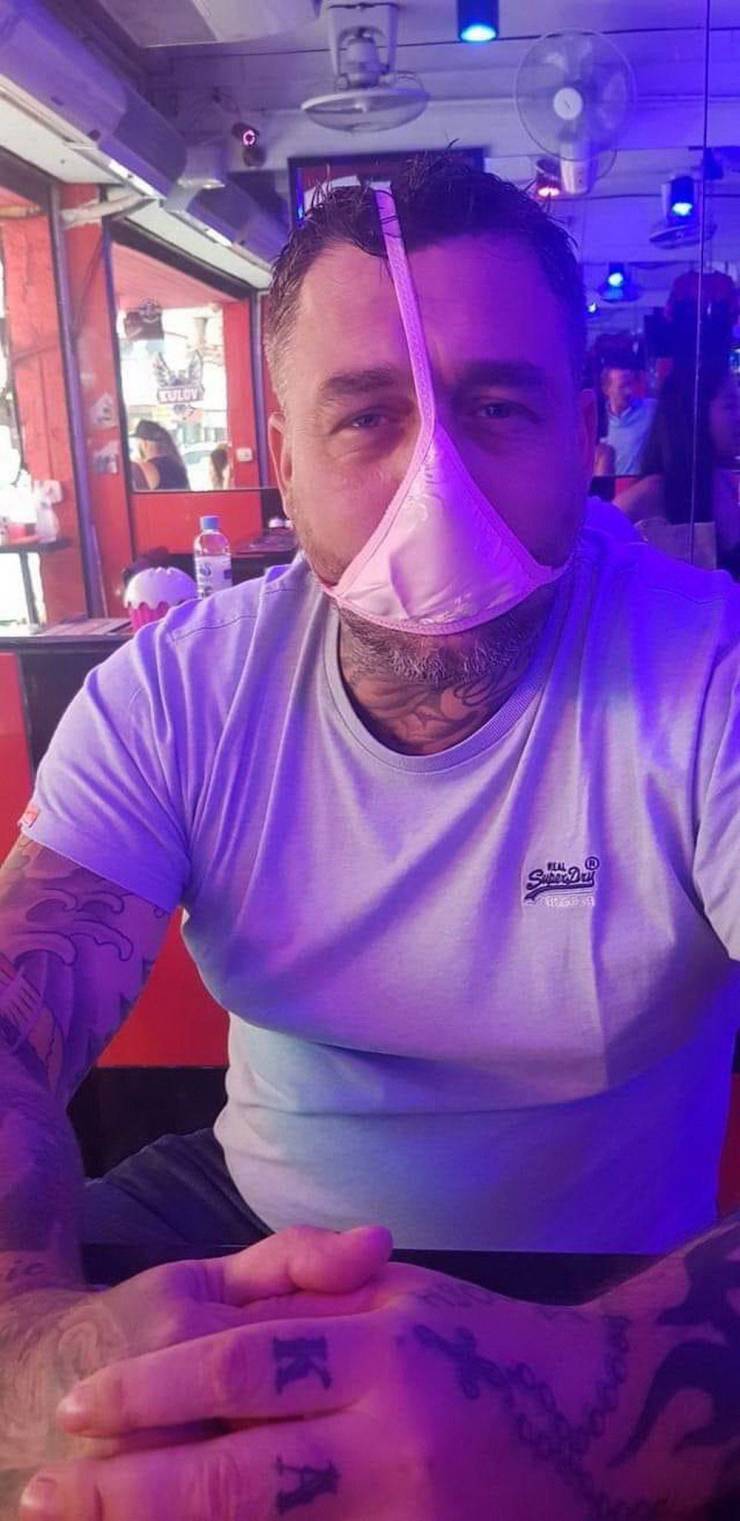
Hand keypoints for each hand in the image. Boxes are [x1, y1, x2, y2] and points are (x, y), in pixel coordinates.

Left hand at [17, 1262, 518, 1520]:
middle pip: (235, 1478)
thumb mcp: (405, 1291)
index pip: (240, 1371)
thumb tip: (219, 1307)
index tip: (80, 1404)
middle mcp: (391, 1440)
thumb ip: (316, 1287)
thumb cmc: (482, 1344)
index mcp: (381, 1350)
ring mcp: (407, 1516)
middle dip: (129, 1489)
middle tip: (49, 1489)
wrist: (603, 1424)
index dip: (150, 1390)